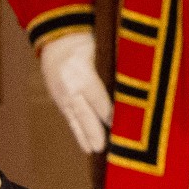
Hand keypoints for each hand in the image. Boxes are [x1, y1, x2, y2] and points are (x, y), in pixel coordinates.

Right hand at [39, 31, 112, 153]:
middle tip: (103, 148)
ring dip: (85, 136)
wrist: (57, 37)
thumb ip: (113, 71)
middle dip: (95, 132)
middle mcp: (70, 88)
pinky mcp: (58, 99)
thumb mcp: (102, 51)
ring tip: (93, 151)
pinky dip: (77, 131)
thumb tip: (132, 91)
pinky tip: (85, 144)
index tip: (124, 127)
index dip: (111, 114)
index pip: (100, 100)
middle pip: (85, 114)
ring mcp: (62, 95)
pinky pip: (69, 118)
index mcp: (83, 74)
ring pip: (75, 119)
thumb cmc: (85, 41)